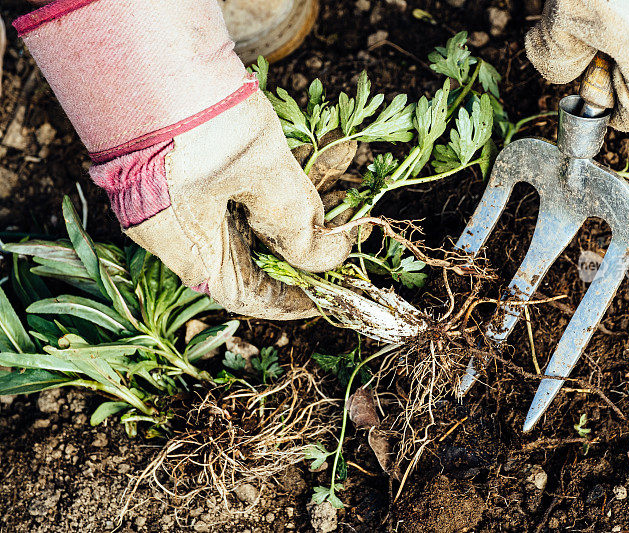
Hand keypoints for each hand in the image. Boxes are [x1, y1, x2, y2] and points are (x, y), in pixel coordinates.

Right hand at [14, 0, 354, 319]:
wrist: (148, 40)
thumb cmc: (201, 116)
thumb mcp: (263, 173)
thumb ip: (298, 220)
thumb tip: (329, 257)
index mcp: (181, 244)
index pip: (241, 294)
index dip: (286, 301)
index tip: (323, 294)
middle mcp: (173, 224)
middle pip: (248, 254)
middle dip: (298, 245)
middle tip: (340, 235)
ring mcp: (177, 188)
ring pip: (249, 213)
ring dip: (295, 204)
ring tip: (338, 186)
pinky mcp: (188, 155)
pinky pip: (241, 182)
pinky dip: (278, 177)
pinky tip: (317, 154)